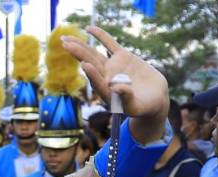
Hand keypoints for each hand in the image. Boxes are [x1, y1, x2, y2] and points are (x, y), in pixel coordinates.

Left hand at [61, 26, 169, 142]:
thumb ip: (126, 98)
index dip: (91, 74)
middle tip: (64, 44)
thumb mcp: (136, 106)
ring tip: (66, 38)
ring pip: (95, 54)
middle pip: (90, 64)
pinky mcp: (122, 57)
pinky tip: (89, 28)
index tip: (84, 65)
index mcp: (107, 92)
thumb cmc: (144, 107)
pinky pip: (109, 44)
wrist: (154, 98)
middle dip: (78, 54)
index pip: (97, 82)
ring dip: (81, 46)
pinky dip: (101, 35)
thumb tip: (115, 89)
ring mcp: (113, 66)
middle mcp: (106, 78)